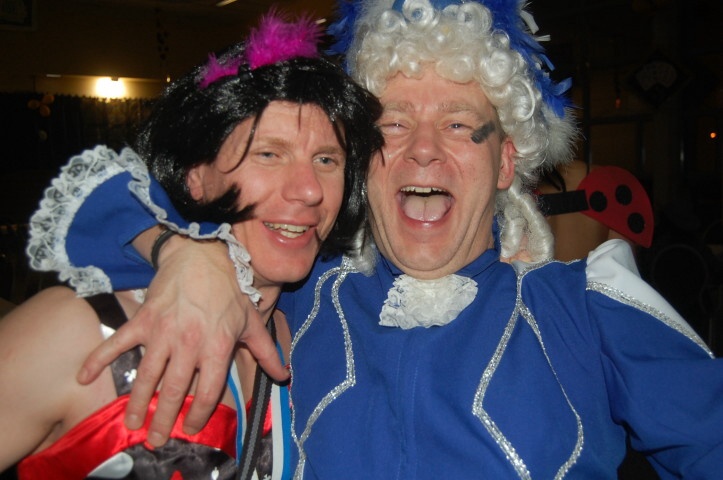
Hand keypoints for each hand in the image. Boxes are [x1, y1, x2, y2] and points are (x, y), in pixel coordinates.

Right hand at [77, 236, 287, 446]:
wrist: (203, 255)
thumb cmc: (230, 290)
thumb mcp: (252, 320)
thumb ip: (266, 351)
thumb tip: (282, 375)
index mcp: (216, 346)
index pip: (208, 390)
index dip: (199, 413)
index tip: (190, 428)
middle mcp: (189, 343)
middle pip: (174, 390)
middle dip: (164, 418)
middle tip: (154, 440)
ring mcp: (163, 332)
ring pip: (147, 375)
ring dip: (136, 402)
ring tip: (131, 423)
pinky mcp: (143, 320)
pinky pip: (118, 343)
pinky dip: (98, 359)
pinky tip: (84, 377)